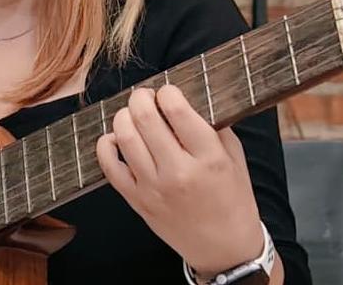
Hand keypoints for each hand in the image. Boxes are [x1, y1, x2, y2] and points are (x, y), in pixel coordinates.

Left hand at [95, 85, 263, 276]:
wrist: (224, 250)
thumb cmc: (232, 202)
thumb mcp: (235, 159)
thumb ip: (214, 128)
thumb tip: (187, 100)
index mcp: (208, 158)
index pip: (177, 111)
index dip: (168, 92)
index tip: (168, 92)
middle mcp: (178, 172)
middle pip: (145, 118)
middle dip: (141, 97)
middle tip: (145, 96)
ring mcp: (153, 187)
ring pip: (124, 137)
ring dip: (124, 116)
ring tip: (132, 115)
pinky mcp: (136, 200)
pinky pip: (109, 165)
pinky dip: (106, 145)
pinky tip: (116, 138)